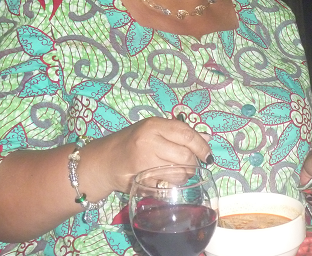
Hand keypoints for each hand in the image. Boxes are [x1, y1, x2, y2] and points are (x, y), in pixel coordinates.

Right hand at [93, 116, 211, 193]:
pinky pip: (166, 186)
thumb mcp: (153, 130)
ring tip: (180, 174)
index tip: (208, 156)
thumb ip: (179, 133)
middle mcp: (148, 142)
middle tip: (192, 166)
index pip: (187, 135)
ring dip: (184, 176)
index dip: (202, 147)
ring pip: (178, 173)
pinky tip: (166, 180)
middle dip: (193, 164)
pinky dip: (171, 185)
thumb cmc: (131, 143)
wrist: (103, 161)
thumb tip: (206, 138)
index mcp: (154, 125)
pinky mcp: (140, 180)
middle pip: (185, 156)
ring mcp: (143, 162)